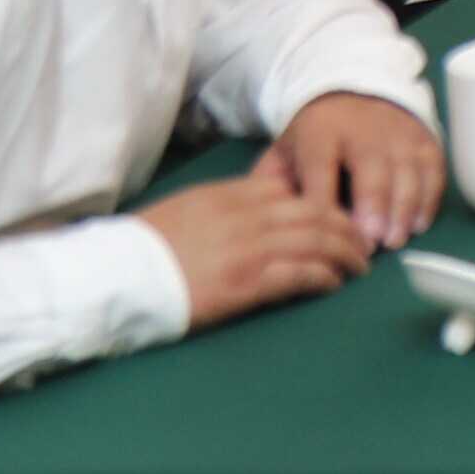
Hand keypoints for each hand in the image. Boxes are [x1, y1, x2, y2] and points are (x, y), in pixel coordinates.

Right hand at [133, 174, 373, 329]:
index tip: (336, 216)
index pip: (288, 189)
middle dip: (347, 227)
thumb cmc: (140, 250)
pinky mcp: (246, 283)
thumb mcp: (184, 210)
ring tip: (359, 266)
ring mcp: (247, 249)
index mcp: (225, 195)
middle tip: (363, 242)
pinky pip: (301, 274)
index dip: (321, 203)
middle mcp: (243, 216)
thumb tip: (257, 211)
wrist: (111, 278)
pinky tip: (334, 284)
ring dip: (346, 254)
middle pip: (315, 213)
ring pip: (317, 241)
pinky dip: (325, 277)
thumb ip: (223, 206)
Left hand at [265, 92, 446, 251]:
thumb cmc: (315, 138)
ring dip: (404, 207)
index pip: (320, 168)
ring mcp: (399, 132)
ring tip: (396, 240)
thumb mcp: (284, 152)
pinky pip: (433, 169)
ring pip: (408, 170)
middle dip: (374, 205)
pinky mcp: (425, 138)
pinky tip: (418, 224)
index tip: (326, 235)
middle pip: (372, 167)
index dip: (325, 202)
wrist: (354, 94)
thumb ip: (270, 184)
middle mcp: (363, 128)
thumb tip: (266, 225)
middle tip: (373, 243)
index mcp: (320, 132)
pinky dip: (429, 198)